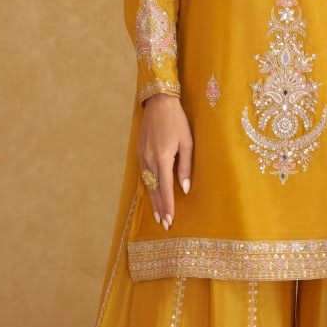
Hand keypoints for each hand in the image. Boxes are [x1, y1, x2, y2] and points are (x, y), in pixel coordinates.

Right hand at [139, 94, 192, 229]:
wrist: (159, 102)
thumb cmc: (177, 121)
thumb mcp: (187, 142)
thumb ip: (185, 166)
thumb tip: (185, 187)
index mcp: (163, 158)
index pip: (166, 188)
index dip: (168, 205)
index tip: (169, 220)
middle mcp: (150, 160)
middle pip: (155, 189)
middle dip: (159, 207)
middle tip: (164, 224)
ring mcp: (142, 156)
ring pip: (147, 183)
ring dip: (153, 200)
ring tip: (157, 215)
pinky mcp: (140, 152)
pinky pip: (144, 175)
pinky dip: (148, 187)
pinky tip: (151, 194)